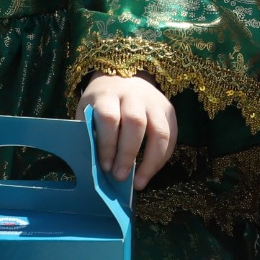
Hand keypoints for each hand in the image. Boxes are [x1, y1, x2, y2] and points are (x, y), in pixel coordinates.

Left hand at [78, 74, 176, 190]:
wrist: (121, 77)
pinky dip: (163, 157)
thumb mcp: (87, 113)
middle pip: (136, 123)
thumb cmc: (100, 103)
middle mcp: (133, 95)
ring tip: (140, 182)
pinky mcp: (169, 109)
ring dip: (151, 161)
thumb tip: (98, 169)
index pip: (109, 118)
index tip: (105, 166)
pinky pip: (171, 135)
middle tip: (120, 177)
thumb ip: (91, 135)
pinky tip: (152, 171)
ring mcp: (154, 101)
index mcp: (108, 95)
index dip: (108, 144)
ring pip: (160, 131)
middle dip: (128, 154)